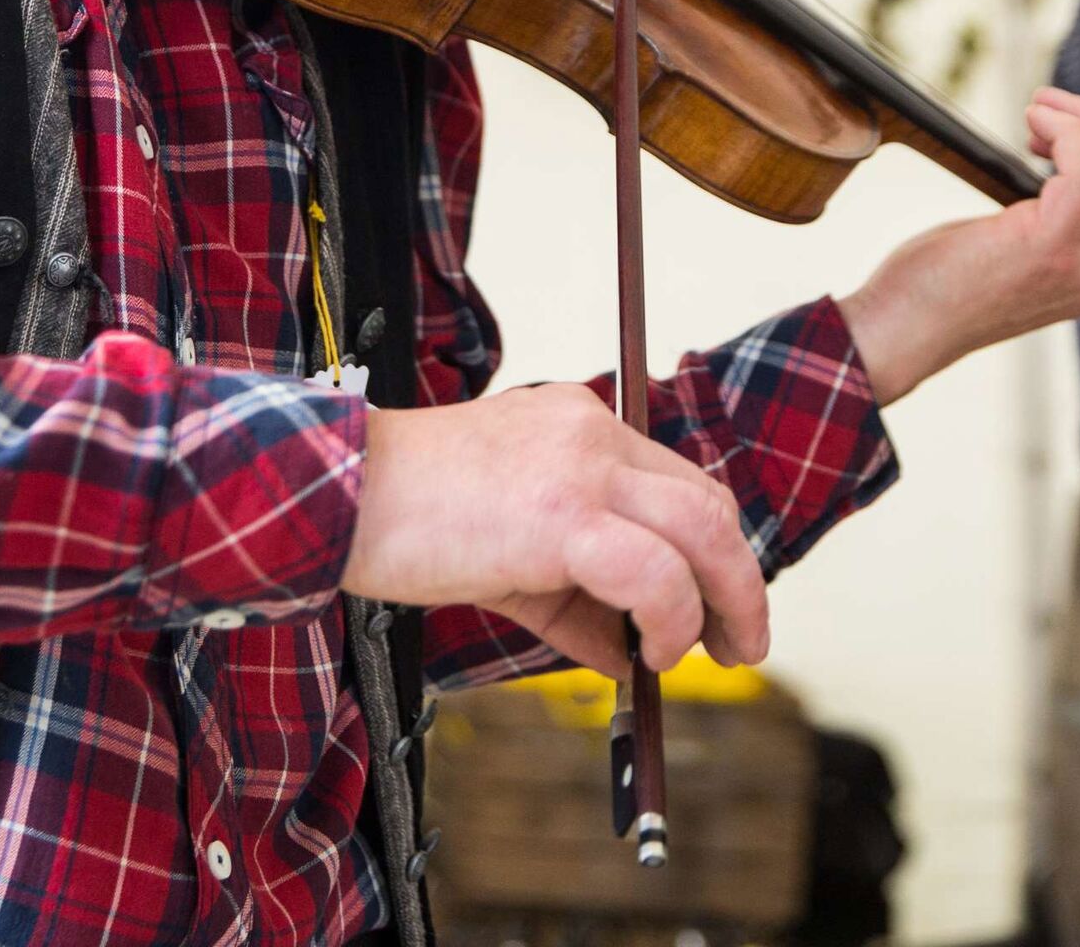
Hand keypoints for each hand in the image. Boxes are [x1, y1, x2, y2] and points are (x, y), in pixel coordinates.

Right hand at [342, 383, 769, 678]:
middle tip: (742, 642)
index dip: (708, 551)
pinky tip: (653, 654)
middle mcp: (592, 431)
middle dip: (738, 580)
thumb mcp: (506, 554)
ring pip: (703, 530)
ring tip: (708, 655)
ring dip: (725, 602)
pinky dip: (671, 619)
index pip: (676, 482)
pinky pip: (655, 572)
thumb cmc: (406, 521)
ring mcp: (583, 467)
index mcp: (578, 423)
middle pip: (707, 501)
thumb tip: (627, 656)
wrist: (336, 494)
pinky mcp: (564, 515)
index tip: (713, 607)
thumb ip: (573, 598)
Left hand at [837, 87, 1079, 405]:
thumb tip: (1049, 166)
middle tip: (1044, 112)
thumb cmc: (935, 285)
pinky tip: (1034, 124)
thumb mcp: (1008, 257)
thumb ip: (1046, 226)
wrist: (901, 331)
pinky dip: (1068, 130)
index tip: (1051, 137)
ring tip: (1037, 112)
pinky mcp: (1050, 248)